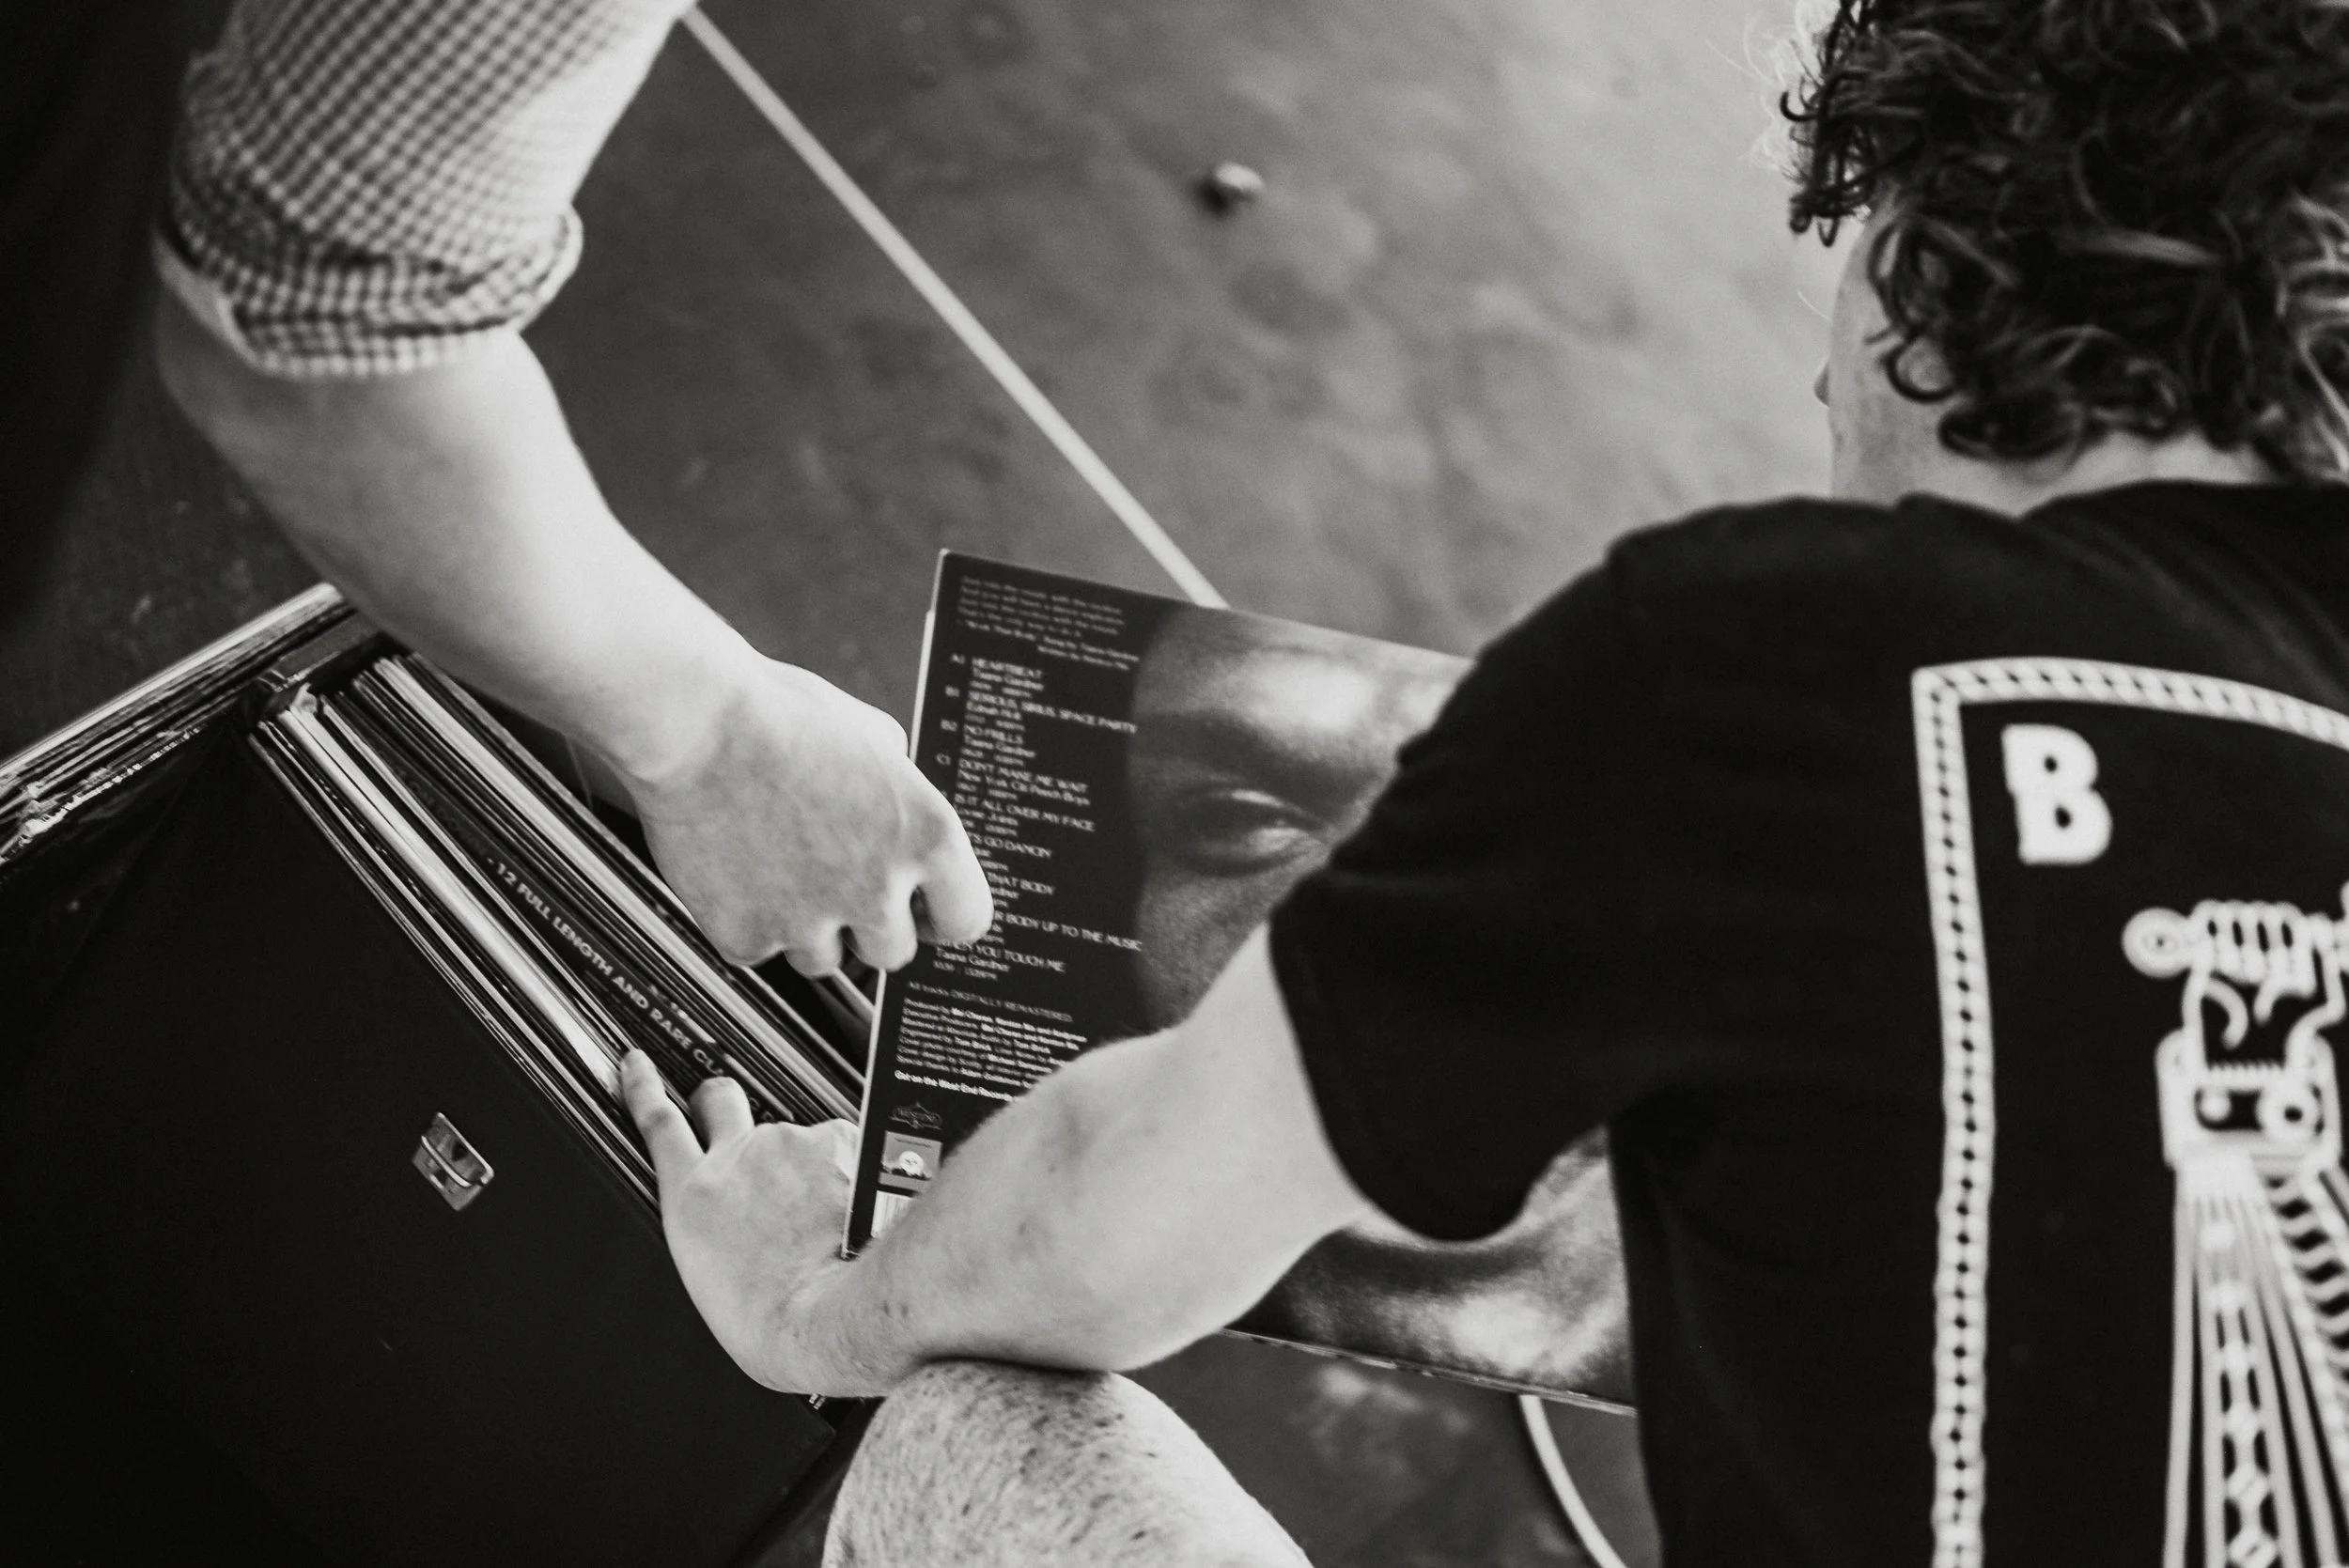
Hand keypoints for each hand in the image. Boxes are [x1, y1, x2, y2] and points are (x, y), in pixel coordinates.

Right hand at [613, 655, 991, 973]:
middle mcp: (876, 887)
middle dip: (868, 924)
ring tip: (778, 863)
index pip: (965, 919)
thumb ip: (902, 792)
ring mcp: (809, 920)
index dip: (937, 913)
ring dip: (807, 926)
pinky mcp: (746, 936)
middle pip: (893, 952)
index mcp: (927, 835)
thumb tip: (903, 815)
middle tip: (834, 879)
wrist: (692, 720)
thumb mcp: (873, 737)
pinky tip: (738, 869)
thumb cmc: (778, 716)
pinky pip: (759, 949)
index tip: (919, 909)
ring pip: (823, 959)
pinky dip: (748, 920)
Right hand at [622, 1052, 878, 1393]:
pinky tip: (859, 1210)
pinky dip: (854, 1171)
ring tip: (831, 1219)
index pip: (659, 1124)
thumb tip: (748, 1220)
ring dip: (811, 1163)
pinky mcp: (837, 1141)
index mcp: (693, 1197)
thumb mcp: (718, 1278)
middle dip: (723, 1099)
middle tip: (736, 1119)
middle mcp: (736, 1156)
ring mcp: (788, 1143)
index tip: (638, 1063)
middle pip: (721, 1098)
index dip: (645, 1088)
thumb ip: (725, 1229)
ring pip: (800, 1138)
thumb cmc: (772, 1320)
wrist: (824, 1321)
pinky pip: (848, 1147)